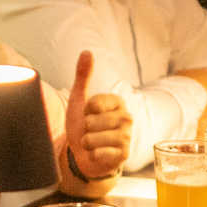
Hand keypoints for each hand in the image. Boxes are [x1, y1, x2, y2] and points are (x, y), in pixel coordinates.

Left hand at [60, 52, 131, 181]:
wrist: (83, 155)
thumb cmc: (82, 126)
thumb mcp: (79, 99)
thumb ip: (83, 76)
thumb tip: (87, 51)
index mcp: (117, 102)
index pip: (93, 104)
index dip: (84, 111)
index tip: (88, 115)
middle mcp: (126, 118)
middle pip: (92, 122)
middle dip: (84, 129)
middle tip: (90, 132)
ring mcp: (127, 137)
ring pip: (93, 139)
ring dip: (86, 143)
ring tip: (92, 144)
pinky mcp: (123, 154)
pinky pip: (99, 153)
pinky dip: (92, 155)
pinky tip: (97, 154)